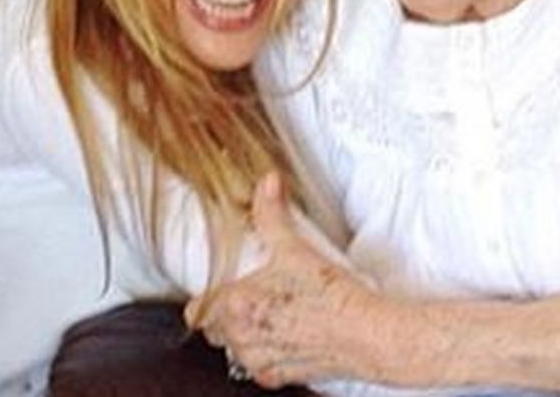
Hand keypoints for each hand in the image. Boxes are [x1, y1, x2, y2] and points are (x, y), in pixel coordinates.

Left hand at [187, 172, 389, 388]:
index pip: (196, 311)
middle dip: (226, 317)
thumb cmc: (330, 294)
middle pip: (214, 332)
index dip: (206, 300)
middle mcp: (242, 337)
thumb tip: (267, 183)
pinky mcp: (280, 376)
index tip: (222, 290)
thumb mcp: (295, 246)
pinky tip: (285, 338)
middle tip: (249, 299)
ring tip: (270, 317)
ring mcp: (260, 360)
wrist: (363, 332)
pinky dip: (267, 357)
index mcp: (235, 306)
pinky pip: (260, 369)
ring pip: (236, 351)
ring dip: (245, 337)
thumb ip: (272, 213)